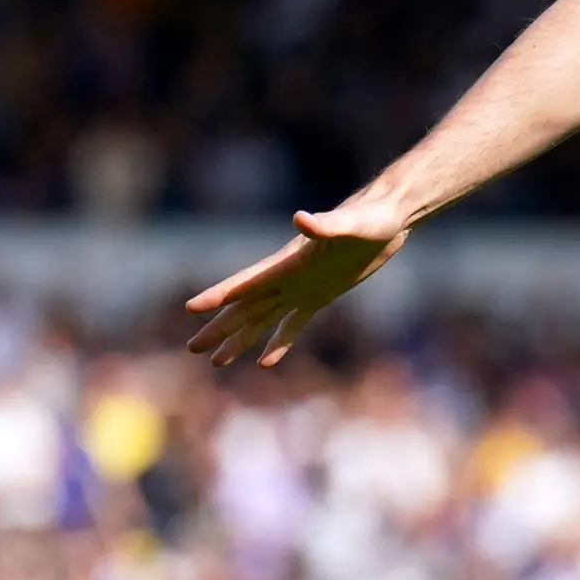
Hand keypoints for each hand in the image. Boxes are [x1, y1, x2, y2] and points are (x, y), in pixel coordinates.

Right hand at [181, 196, 411, 366]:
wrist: (388, 216)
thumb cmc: (371, 217)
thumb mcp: (352, 225)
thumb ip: (326, 225)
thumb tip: (300, 218)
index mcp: (288, 262)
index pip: (247, 282)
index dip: (219, 295)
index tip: (192, 308)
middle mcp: (288, 277)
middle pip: (245, 307)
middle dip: (219, 328)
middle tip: (191, 348)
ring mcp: (301, 287)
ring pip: (262, 319)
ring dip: (239, 339)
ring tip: (215, 362)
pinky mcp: (320, 295)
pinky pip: (293, 324)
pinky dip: (279, 342)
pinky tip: (264, 362)